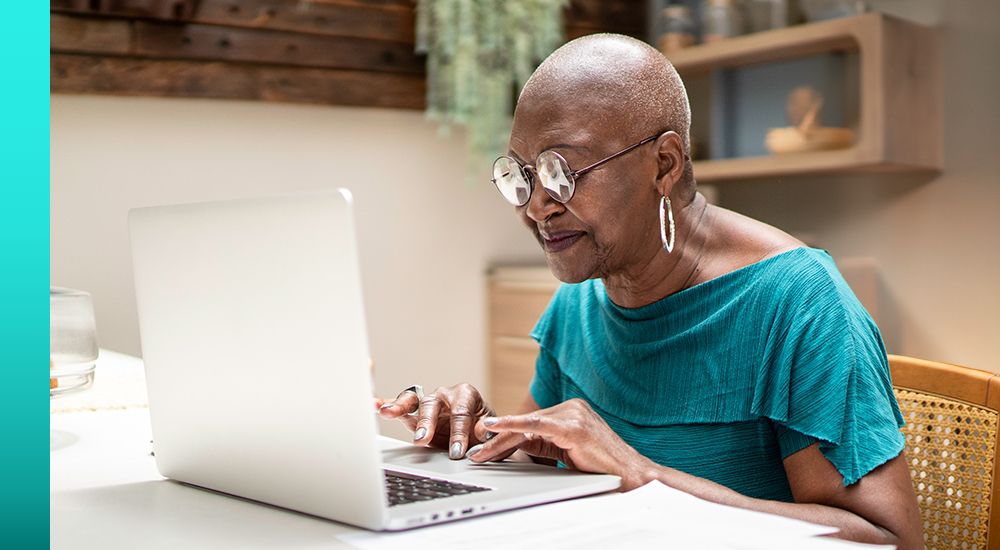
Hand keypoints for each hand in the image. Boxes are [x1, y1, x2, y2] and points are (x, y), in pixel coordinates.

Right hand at [376, 383, 497, 459]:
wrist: (481, 432)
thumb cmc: (486, 429)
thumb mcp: (494, 430)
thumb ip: (488, 431)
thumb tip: (481, 432)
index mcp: (466, 394)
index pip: (461, 413)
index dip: (459, 433)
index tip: (458, 452)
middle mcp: (445, 395)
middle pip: (432, 405)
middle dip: (427, 423)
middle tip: (422, 440)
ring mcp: (429, 403)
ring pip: (413, 401)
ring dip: (400, 407)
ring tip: (387, 412)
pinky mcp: (416, 414)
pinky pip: (401, 409)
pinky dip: (388, 405)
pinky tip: (375, 405)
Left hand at [467, 398, 654, 489]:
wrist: (632, 477)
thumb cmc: (603, 469)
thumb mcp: (565, 453)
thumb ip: (543, 444)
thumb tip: (516, 442)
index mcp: (571, 413)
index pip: (530, 423)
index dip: (504, 435)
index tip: (482, 444)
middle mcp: (572, 408)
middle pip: (524, 424)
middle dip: (496, 439)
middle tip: (474, 451)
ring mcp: (573, 414)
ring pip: (526, 425)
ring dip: (499, 440)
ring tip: (479, 451)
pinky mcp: (574, 425)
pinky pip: (536, 424)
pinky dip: (512, 425)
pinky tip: (495, 428)